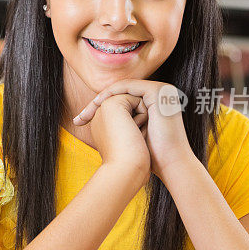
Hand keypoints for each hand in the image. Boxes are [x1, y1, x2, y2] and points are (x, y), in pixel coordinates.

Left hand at [74, 80, 194, 180]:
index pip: (122, 100)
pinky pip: (128, 86)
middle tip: (79, 118)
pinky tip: (98, 104)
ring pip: (122, 89)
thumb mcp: (130, 135)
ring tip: (85, 113)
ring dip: (102, 98)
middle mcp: (160, 94)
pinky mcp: (158, 90)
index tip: (80, 122)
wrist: (169, 163)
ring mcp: (161, 90)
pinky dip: (111, 94)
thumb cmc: (150, 156)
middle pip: (121, 93)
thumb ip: (119, 123)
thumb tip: (97, 119)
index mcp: (155, 103)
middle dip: (97, 103)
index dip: (100, 108)